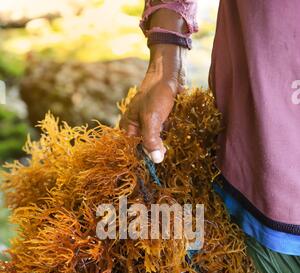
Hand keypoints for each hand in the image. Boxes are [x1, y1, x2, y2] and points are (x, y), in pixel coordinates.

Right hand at [120, 44, 186, 162]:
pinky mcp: (163, 122)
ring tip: (172, 146)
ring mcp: (151, 125)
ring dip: (166, 145)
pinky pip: (167, 136)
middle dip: (156, 152)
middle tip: (166, 153)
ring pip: (158, 143)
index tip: (154, 163)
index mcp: (128, 127)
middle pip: (146, 148)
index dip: (143, 158)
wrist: (171, 72)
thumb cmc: (156, 93)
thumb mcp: (152, 119)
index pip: (132, 150)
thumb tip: (156, 160)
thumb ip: (151, 140)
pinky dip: (172, 138)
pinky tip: (178, 137)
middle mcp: (138, 128)